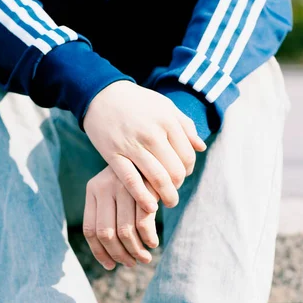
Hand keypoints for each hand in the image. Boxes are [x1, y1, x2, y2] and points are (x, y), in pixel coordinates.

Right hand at [83, 80, 205, 213]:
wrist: (101, 95)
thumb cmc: (136, 103)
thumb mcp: (164, 106)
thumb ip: (185, 125)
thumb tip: (201, 147)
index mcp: (167, 121)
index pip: (187, 155)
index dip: (188, 171)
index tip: (181, 176)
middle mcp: (152, 133)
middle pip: (175, 170)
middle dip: (177, 186)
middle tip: (173, 192)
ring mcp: (132, 145)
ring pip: (158, 178)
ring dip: (167, 196)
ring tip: (168, 203)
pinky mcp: (114, 155)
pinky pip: (132, 181)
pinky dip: (143, 197)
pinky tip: (150, 207)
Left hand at [83, 165, 158, 269]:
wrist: (155, 152)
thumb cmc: (135, 179)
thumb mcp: (115, 191)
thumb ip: (109, 217)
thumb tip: (109, 260)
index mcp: (93, 189)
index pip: (90, 230)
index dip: (99, 252)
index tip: (111, 265)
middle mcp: (104, 187)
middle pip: (106, 234)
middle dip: (119, 254)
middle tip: (131, 264)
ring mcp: (124, 187)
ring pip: (125, 232)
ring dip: (135, 251)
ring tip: (144, 258)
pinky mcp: (144, 188)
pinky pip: (143, 223)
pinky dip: (148, 239)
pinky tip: (153, 244)